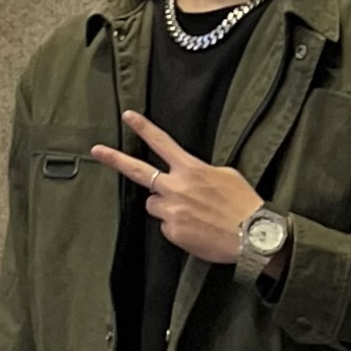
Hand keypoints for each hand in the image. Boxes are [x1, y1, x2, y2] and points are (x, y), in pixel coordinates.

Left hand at [91, 111, 261, 265]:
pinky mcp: (172, 231)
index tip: (128, 116)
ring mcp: (171, 210)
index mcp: (191, 169)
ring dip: (166, 206)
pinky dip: (178, 228)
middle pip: (139, 171)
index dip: (143, 128)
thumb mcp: (225, 175)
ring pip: (154, 205)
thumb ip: (199, 172)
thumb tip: (187, 179)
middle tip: (96, 150)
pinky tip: (197, 229)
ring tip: (192, 214)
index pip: (162, 143)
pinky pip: (167, 227)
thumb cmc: (244, 204)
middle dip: (115, 159)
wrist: (253, 235)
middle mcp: (176, 187)